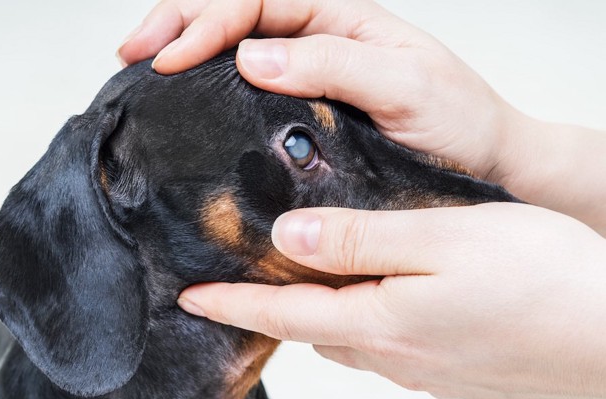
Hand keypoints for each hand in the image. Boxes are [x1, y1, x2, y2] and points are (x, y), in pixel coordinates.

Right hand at [118, 0, 519, 182]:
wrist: (485, 165)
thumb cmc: (458, 121)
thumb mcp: (405, 85)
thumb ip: (333, 63)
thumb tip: (251, 57)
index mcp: (341, 18)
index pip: (257, 1)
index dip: (207, 23)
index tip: (169, 58)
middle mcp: (319, 41)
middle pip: (235, 13)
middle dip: (179, 23)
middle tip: (131, 51)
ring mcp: (308, 77)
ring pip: (235, 49)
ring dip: (186, 49)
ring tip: (142, 67)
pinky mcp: (304, 115)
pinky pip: (248, 93)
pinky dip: (210, 91)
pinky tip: (186, 101)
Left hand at [177, 204, 605, 398]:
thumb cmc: (538, 276)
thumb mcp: (441, 238)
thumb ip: (359, 240)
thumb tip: (287, 241)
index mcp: (380, 321)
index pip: (283, 315)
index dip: (231, 305)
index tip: (188, 298)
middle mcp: (394, 355)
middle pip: (312, 330)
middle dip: (274, 309)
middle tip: (247, 281)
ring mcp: (425, 371)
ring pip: (351, 339)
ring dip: (322, 315)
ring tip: (311, 284)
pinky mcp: (454, 374)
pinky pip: (389, 348)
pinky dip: (367, 323)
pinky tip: (383, 301)